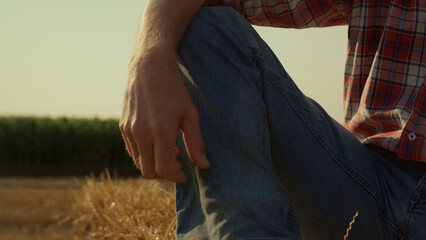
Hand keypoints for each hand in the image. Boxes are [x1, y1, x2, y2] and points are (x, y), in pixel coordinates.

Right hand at [120, 50, 209, 181]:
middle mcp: (141, 133)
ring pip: (139, 163)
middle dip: (164, 174)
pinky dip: (144, 154)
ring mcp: (129, 130)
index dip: (176, 177)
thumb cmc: (174, 90)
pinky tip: (157, 143)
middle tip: (178, 165)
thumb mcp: (190, 115)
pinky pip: (132, 151)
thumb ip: (196, 143)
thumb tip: (203, 166)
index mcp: (161, 131)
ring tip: (169, 152)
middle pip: (149, 172)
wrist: (150, 67)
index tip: (185, 174)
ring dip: (154, 164)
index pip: (164, 169)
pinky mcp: (122, 126)